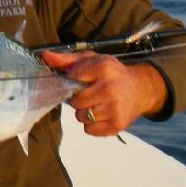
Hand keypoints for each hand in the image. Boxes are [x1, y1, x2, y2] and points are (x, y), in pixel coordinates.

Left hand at [42, 50, 167, 135]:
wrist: (140, 90)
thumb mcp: (91, 60)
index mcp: (103, 68)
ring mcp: (114, 108)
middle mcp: (109, 88)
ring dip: (85, 112)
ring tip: (97, 103)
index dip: (73, 79)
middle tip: (91, 93)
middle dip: (79, 98)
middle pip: (75, 101)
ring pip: (81, 116)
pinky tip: (102, 114)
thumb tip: (45, 56)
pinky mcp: (117, 124)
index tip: (83, 78)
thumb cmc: (110, 73)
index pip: (72, 77)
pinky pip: (89, 130)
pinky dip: (92, 125)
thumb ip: (66, 59)